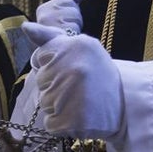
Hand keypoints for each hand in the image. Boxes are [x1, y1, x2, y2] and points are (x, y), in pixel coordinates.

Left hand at [23, 23, 122, 139]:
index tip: (72, 68)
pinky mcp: (72, 122)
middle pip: (41, 81)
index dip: (53, 65)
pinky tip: (78, 117)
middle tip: (78, 87)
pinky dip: (61, 124)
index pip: (40, 58)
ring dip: (58, 105)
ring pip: (44, 103)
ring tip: (80, 102)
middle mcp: (73, 70)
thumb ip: (50, 37)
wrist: (127, 104)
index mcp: (75, 47)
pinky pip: (50, 124)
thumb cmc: (99, 73)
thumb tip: (25, 27)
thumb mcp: (80, 47)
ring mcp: (71, 97)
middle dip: (54, 85)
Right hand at [35, 0, 83, 34]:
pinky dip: (75, 32)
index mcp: (43, 9)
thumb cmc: (59, 32)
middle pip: (73, 8)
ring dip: (76, 26)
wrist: (52, 57)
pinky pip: (75, 27)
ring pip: (76, 17)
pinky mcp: (58, 33)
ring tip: (66, 33)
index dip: (70, 10)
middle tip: (65, 28)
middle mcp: (44, 15)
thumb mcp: (63, 13)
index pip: (67, 0)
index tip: (62, 21)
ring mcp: (51, 24)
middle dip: (74, 18)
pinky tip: (67, 36)